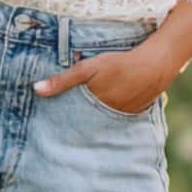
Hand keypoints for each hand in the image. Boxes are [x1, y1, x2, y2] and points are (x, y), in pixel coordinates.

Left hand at [32, 40, 171, 113]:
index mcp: (92, 108)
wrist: (155, 66)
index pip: (70, 122)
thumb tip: (36, 90)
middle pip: (84, 124)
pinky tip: (104, 110)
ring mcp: (119, 118)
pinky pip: (115, 119)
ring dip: (91, 122)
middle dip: (74, 126)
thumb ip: (63, 80)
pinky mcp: (131, 115)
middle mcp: (104, 118)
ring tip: (82, 119)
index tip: (48, 127)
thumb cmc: (119, 64)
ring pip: (100, 122)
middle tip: (61, 126)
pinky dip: (108, 116)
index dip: (60, 123)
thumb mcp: (88, 68)